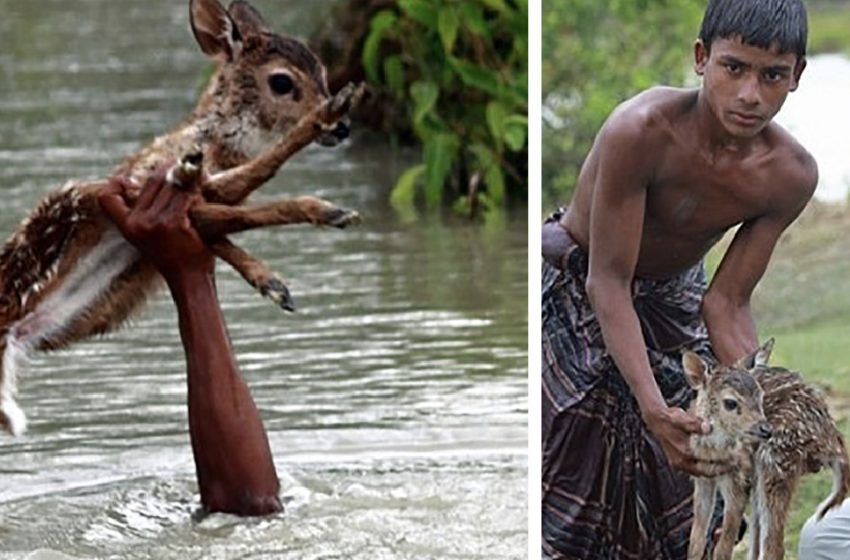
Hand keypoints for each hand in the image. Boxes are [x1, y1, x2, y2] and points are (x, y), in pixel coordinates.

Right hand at [98, 163, 214, 282]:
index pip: (107, 197)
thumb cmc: (177, 257)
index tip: (133, 180)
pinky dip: (199, 193)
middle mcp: (138, 222)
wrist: (190, 282)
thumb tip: (161, 175)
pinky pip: (188, 195)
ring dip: (192, 179)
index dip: (116, 183)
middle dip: (173, 169)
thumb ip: (150, 211)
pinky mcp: (175, 222)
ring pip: (175, 185)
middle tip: (189, 164)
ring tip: (203, 178)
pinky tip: (205, 197)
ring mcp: (156, 222)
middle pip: (154, 180)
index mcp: (128, 226)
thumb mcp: (151, 236)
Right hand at [642, 405, 731, 476]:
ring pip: (700, 472)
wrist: (655, 421)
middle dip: (721, 468)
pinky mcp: (677, 464)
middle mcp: (681, 460)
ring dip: (714, 470)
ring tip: (727, 466)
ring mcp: (679, 464)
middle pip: (706, 470)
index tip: (735, 457)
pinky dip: (705, 469)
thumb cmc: (670, 419)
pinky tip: (713, 465)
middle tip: (735, 464)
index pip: (708, 459)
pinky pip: (694, 470)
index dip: (722, 460)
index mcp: (683, 450)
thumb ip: (693, 423)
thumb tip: (707, 428)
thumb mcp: (680, 417)